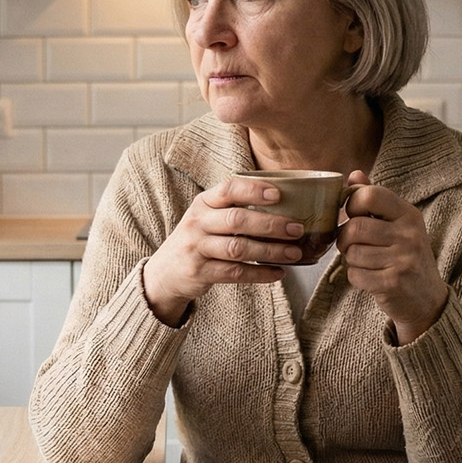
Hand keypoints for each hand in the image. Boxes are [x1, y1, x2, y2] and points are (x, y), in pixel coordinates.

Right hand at [142, 177, 304, 324]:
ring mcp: (197, 248)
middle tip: (296, 229)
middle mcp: (197, 223)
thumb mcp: (206, 217)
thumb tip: (285, 204)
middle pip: (237, 220)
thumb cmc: (197, 239)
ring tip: (294, 253)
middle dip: (270, 224)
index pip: (228, 189)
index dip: (254, 190)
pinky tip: (278, 273)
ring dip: (270, 251)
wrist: (164, 273)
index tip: (279, 195)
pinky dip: (260, 274)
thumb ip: (234, 208)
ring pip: (238, 248)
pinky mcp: (200, 272)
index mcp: (203, 203)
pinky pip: (236, 273)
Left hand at [337, 170, 448, 343]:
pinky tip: (371, 278)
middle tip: (352, 246)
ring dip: (351, 261)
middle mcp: (409, 234)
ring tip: (367, 263)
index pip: (370, 195)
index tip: (353, 216)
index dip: (352, 205)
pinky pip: (355, 275)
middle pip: (354, 227)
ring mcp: (403, 258)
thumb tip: (354, 174)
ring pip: (352, 253)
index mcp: (409, 214)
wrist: (426, 299)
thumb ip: (375, 200)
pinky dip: (356, 278)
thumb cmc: (405, 257)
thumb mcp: (397, 225)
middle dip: (345, 239)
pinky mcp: (393, 282)